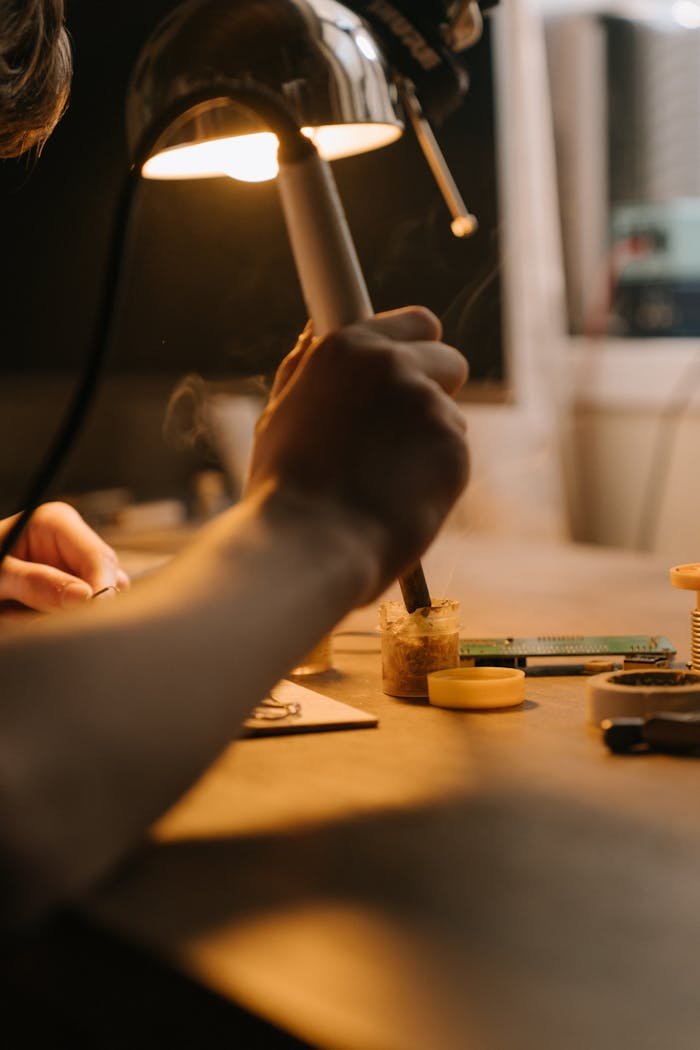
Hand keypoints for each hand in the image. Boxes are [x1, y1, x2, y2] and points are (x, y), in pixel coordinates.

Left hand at [0, 502, 129, 611]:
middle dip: (80, 605)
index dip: (101, 588)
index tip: (91, 614)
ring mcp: (73, 569)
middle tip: (44, 622)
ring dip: (66, 618)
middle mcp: (71, 544)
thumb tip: (83, 596)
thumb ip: (34, 583)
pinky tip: (29, 619)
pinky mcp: (70, 593)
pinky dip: (58, 624)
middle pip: (106, 579)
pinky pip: (82, 614)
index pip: (98, 557)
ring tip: (23, 617)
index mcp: (56, 523)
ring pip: (97, 601)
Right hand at [248, 307, 468, 599]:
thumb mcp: (280, 415)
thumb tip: (312, 334)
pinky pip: (456, 457)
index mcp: (345, 348)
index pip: (416, 323)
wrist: (309, 546)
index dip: (415, 352)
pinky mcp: (452, 445)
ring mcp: (426, 402)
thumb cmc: (285, 492)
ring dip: (429, 444)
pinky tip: (399, 500)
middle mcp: (391, 363)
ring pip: (449, 417)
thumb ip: (305, 371)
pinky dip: (436, 479)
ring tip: (383, 483)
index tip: (409, 374)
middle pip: (448, 361)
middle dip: (436, 390)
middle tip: (400, 438)